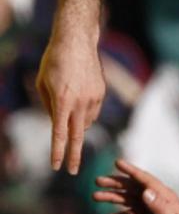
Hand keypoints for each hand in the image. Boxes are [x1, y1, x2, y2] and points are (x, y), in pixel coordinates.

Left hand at [37, 30, 105, 174]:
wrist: (76, 41)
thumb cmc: (53, 60)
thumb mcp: (42, 83)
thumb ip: (49, 106)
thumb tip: (57, 124)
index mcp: (62, 101)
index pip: (59, 133)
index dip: (58, 152)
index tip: (57, 166)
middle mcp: (80, 103)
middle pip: (78, 137)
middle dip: (74, 155)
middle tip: (73, 172)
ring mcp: (93, 99)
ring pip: (85, 122)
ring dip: (76, 123)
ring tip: (69, 105)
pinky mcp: (101, 94)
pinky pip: (92, 111)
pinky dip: (84, 111)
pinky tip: (79, 96)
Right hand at [92, 160, 178, 213]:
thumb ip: (158, 207)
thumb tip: (145, 191)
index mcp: (165, 196)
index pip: (146, 180)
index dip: (131, 171)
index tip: (117, 162)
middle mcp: (157, 199)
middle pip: (133, 187)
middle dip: (115, 184)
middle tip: (97, 181)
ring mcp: (151, 208)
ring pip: (128, 199)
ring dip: (112, 198)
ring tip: (95, 196)